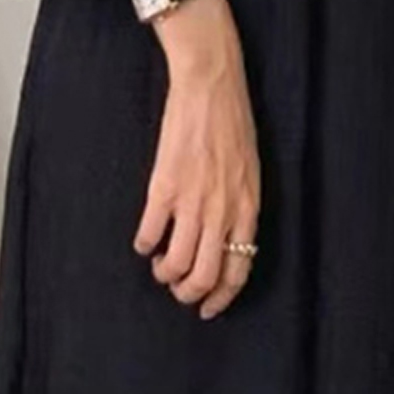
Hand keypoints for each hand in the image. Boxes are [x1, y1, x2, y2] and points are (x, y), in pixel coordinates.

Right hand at [132, 0, 261, 320]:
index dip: (222, 297)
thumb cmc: (233, 122)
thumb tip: (227, 238)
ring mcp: (192, 200)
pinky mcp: (164, 185)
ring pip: (176, 262)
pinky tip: (143, 241)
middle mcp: (222, 210)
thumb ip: (240, 206)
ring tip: (160, 265)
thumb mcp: (250, 169)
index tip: (208, 309)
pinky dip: (143, 245)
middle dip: (189, 293)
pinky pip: (149, 233)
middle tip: (178, 291)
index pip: (238, 269)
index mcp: (248, 207)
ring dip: (165, 273)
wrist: (211, 85)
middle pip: (205, 275)